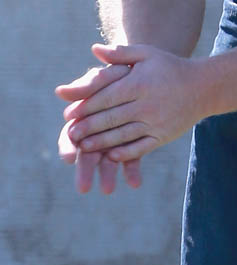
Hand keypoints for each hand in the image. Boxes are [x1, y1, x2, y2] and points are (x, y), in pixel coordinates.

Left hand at [55, 43, 205, 162]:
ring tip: (83, 147)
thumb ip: (120, 53)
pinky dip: (124, 153)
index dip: (85, 107)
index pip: (105, 97)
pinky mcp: (163, 135)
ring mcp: (156, 122)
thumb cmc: (170, 67)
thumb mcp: (147, 54)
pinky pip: (140, 147)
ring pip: (122, 136)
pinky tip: (110, 155)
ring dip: (100, 144)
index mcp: (139, 83)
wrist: (204, 87)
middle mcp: (147, 104)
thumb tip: (94, 50)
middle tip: (70, 134)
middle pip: (110, 119)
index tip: (69, 114)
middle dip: (87, 128)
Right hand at [56, 63, 142, 192]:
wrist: (150, 75)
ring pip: (108, 160)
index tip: (68, 158)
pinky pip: (131, 159)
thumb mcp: (105, 77)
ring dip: (107, 175)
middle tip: (83, 188)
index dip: (68, 146)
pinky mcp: (133, 144)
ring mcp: (115, 139)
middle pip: (86, 154)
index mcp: (85, 117)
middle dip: (84, 170)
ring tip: (108, 190)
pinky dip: (131, 172)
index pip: (71, 135)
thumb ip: (87, 85)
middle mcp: (97, 132)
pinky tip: (134, 183)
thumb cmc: (120, 74)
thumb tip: (59, 91)